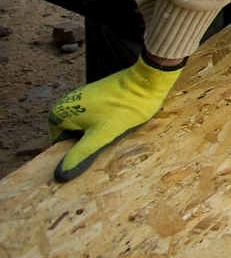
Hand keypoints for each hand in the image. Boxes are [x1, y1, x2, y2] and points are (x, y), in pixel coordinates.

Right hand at [47, 57, 181, 181]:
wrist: (145, 81)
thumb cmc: (124, 108)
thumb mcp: (100, 136)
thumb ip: (80, 155)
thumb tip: (59, 176)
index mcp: (58, 114)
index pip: (59, 147)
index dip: (77, 154)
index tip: (95, 155)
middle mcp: (64, 105)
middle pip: (72, 137)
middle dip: (88, 145)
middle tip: (108, 145)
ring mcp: (80, 100)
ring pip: (85, 128)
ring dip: (97, 135)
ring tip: (115, 136)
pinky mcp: (96, 97)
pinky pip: (95, 119)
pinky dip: (104, 125)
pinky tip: (119, 126)